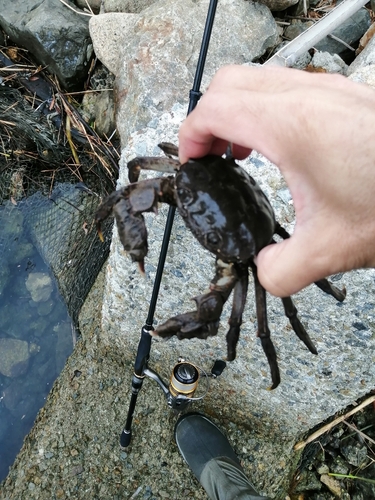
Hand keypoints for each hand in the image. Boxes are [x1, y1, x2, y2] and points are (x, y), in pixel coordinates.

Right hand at [178, 65, 374, 296]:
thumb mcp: (332, 248)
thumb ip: (281, 269)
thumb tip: (264, 270)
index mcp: (293, 125)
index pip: (214, 108)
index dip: (190, 135)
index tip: (191, 163)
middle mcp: (308, 97)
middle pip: (230, 82)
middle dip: (208, 118)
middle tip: (209, 155)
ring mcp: (328, 91)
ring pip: (258, 79)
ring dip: (236, 111)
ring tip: (238, 151)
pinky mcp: (343, 97)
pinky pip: (286, 88)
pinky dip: (264, 111)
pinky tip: (276, 147)